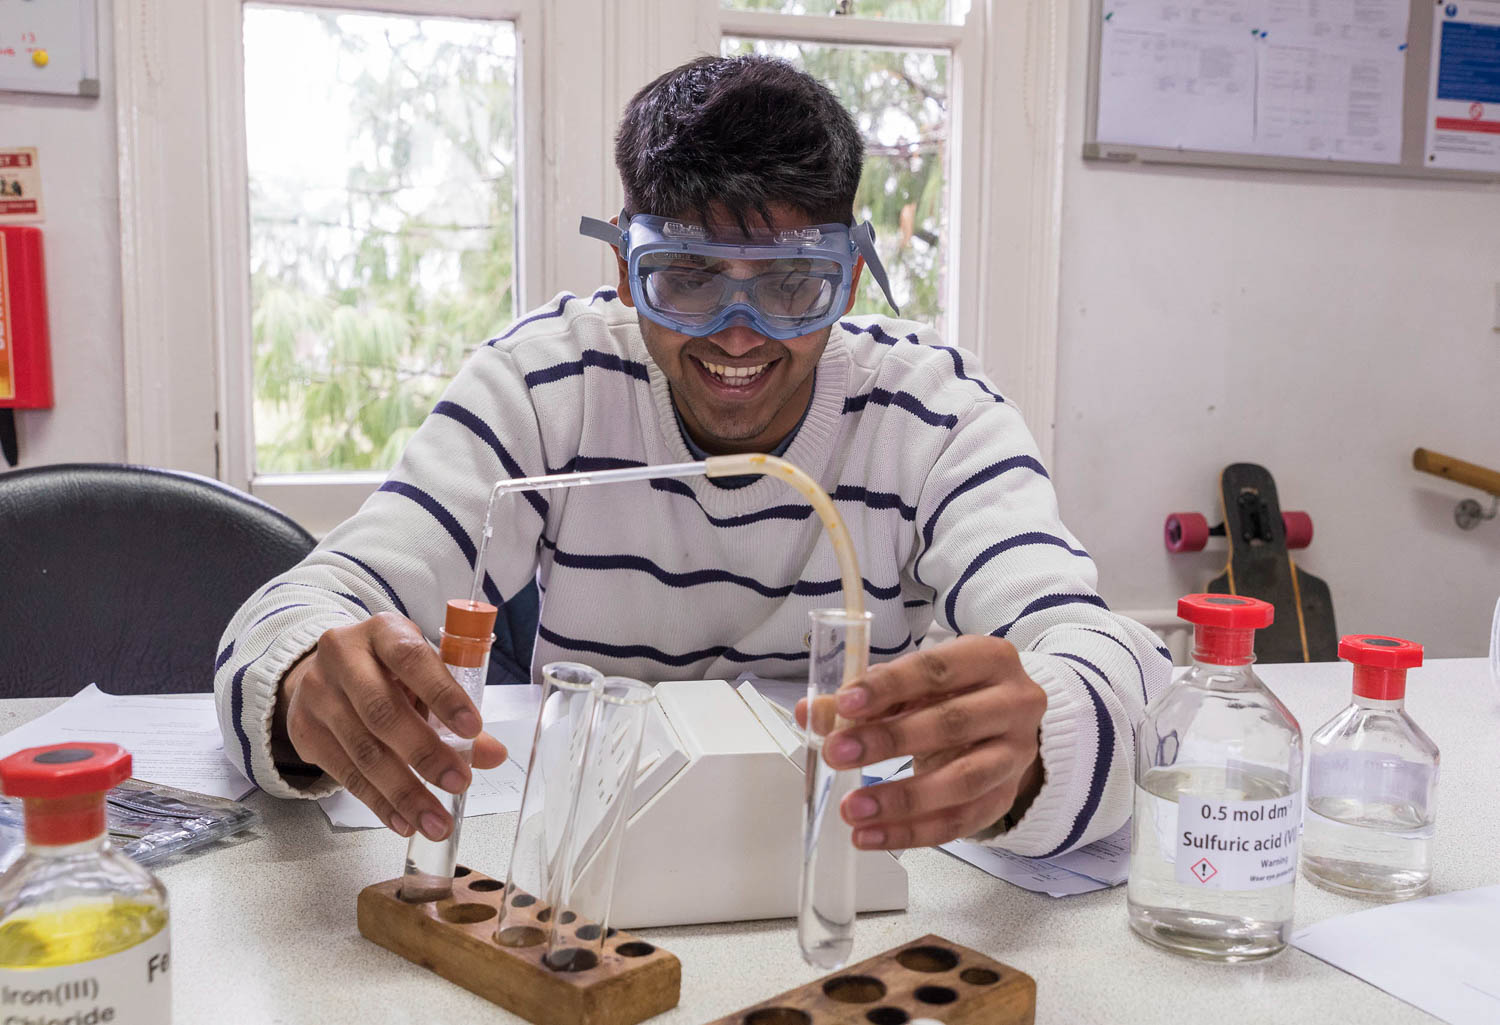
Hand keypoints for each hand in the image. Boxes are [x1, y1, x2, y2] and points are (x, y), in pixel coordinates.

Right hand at [272, 612, 507, 840]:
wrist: (323, 674)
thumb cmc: (388, 672)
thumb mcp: (423, 676)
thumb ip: (457, 711)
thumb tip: (494, 754)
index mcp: (382, 632)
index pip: (411, 658)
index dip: (442, 694)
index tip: (473, 728)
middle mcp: (342, 657)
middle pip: (382, 711)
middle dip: (424, 752)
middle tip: (459, 782)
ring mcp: (318, 695)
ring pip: (363, 750)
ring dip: (404, 792)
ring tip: (436, 821)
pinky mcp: (305, 732)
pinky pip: (345, 774)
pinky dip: (379, 802)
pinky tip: (404, 820)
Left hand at [799, 635, 1045, 849]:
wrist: (1000, 727)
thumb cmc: (947, 696)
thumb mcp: (909, 686)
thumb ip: (862, 698)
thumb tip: (809, 712)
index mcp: (988, 659)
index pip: (936, 669)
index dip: (888, 687)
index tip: (844, 703)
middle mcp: (1014, 703)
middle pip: (952, 724)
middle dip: (888, 741)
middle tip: (835, 754)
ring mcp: (1016, 754)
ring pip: (962, 781)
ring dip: (902, 798)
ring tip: (851, 809)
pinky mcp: (1007, 796)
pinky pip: (961, 822)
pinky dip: (912, 832)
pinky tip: (871, 835)